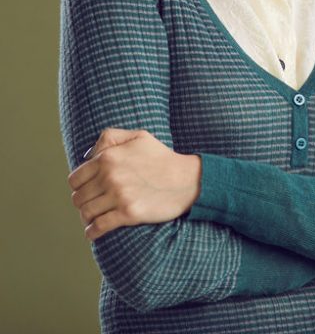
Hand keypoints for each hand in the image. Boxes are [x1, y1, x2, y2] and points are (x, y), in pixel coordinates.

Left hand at [67, 128, 201, 241]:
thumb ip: (110, 137)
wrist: (186, 179)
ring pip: (86, 213)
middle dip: (83, 202)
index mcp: (109, 157)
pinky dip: (92, 232)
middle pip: (78, 197)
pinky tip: (94, 231)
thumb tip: (88, 155)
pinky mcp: (128, 214)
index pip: (75, 179)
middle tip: (92, 203)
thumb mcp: (138, 136)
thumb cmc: (162, 157)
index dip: (79, 186)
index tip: (87, 189)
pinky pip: (98, 227)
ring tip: (94, 217)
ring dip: (87, 217)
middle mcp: (110, 176)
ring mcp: (119, 196)